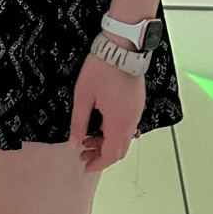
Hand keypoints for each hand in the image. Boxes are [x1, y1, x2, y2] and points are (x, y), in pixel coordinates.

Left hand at [69, 53, 145, 172]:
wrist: (121, 48)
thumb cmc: (103, 68)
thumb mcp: (83, 97)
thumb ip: (78, 123)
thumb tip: (74, 142)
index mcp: (118, 123)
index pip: (110, 154)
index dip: (98, 163)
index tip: (86, 165)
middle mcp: (131, 120)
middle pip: (119, 149)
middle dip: (101, 154)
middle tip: (84, 152)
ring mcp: (136, 111)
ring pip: (125, 137)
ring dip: (108, 142)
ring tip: (89, 136)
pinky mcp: (137, 102)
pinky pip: (129, 125)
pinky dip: (115, 130)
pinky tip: (103, 123)